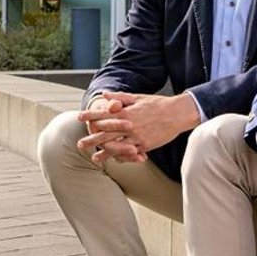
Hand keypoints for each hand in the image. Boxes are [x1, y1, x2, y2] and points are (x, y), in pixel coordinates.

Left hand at [77, 92, 198, 163]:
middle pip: (106, 133)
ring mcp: (137, 136)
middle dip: (92, 139)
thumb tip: (104, 94)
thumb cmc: (157, 104)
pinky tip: (115, 161)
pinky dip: (122, 157)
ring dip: (104, 153)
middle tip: (80, 144)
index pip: (104, 114)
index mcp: (126, 111)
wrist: (177, 113)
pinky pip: (131, 153)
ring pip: (117, 146)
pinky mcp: (145, 145)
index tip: (79, 117)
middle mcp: (129, 125)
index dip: (91, 115)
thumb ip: (119, 97)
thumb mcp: (137, 97)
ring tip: (95, 159)